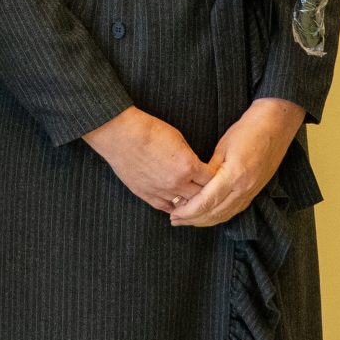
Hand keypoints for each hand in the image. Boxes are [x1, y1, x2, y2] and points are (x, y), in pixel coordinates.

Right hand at [85, 106, 212, 213]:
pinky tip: (178, 206)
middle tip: (209, 191)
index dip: (216, 178)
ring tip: (195, 200)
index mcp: (188, 166)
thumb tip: (196, 168)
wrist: (122, 135)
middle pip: (202, 196)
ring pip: (184, 205)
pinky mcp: (146, 195)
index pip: (212, 179)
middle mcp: (177, 182)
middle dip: (207, 192)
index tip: (217, 177)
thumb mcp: (178, 139)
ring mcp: (161, 191)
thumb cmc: (149, 131)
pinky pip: (166, 208)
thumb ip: (190, 157)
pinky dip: (174, 207)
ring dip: (190, 202)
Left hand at [170, 98, 305, 227]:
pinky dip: (218, 216)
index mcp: (233, 175)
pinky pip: (234, 211)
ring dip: (205, 221)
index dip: (188, 211)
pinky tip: (207, 216)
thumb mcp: (222, 147)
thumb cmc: (247, 131)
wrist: (275, 126)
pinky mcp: (254, 192)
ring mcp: (251, 192)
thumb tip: (195, 186)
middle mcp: (243, 188)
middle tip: (175, 220)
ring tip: (187, 221)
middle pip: (214, 213)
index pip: (206, 202)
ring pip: (224, 215)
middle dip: (192, 219)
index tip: (173, 213)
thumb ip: (209, 170)